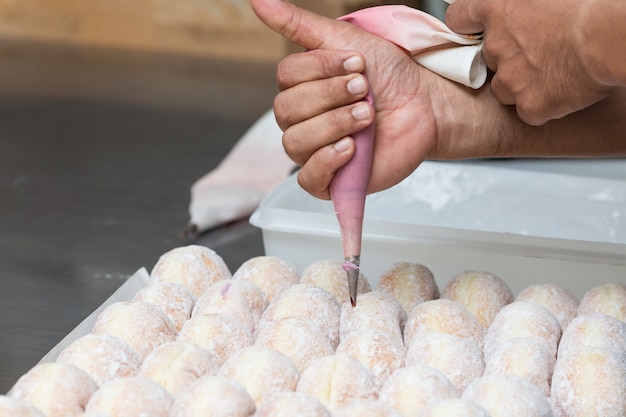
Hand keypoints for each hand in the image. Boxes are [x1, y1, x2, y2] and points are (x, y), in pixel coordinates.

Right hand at [250, 0, 448, 198]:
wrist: (427, 107)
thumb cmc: (392, 76)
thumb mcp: (347, 40)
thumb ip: (300, 25)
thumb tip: (257, 0)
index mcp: (303, 87)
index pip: (286, 77)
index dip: (320, 68)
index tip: (358, 63)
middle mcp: (303, 120)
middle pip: (286, 110)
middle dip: (329, 96)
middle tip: (364, 90)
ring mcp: (315, 151)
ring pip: (295, 142)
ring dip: (333, 124)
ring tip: (366, 116)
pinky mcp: (332, 180)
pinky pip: (308, 179)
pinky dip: (326, 162)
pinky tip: (351, 148)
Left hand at [445, 0, 613, 124]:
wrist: (608, 37)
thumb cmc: (585, 7)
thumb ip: (517, 2)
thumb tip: (515, 4)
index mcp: (497, 9)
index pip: (459, 18)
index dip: (467, 25)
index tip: (475, 29)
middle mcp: (497, 46)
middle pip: (487, 58)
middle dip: (506, 57)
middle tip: (535, 50)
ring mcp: (510, 78)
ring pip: (503, 88)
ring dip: (520, 83)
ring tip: (550, 70)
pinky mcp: (529, 105)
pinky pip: (527, 110)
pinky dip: (541, 104)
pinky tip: (560, 90)